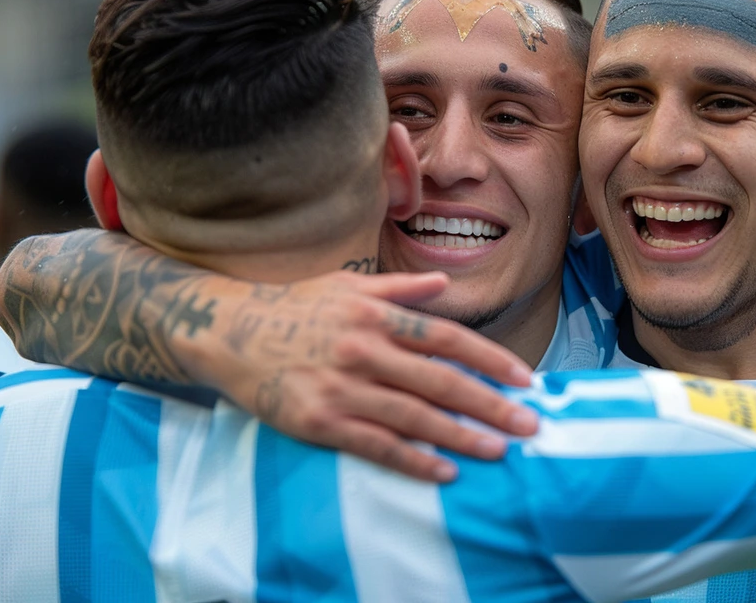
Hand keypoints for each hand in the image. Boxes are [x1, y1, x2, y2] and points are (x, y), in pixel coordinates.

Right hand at [187, 270, 536, 482]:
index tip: (525, 379)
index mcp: (376, 314)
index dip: (491, 360)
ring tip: (498, 450)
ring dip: (461, 436)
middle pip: (441, 381)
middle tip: (529, 424)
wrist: (225, 330)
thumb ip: (400, 288)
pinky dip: (413, 460)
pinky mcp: (319, 420)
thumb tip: (443, 284)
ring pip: (414, 417)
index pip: (448, 338)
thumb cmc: (292, 306)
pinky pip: (376, 445)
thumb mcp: (346, 285)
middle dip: (491, 405)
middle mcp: (364, 349)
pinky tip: (444, 471)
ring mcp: (342, 387)